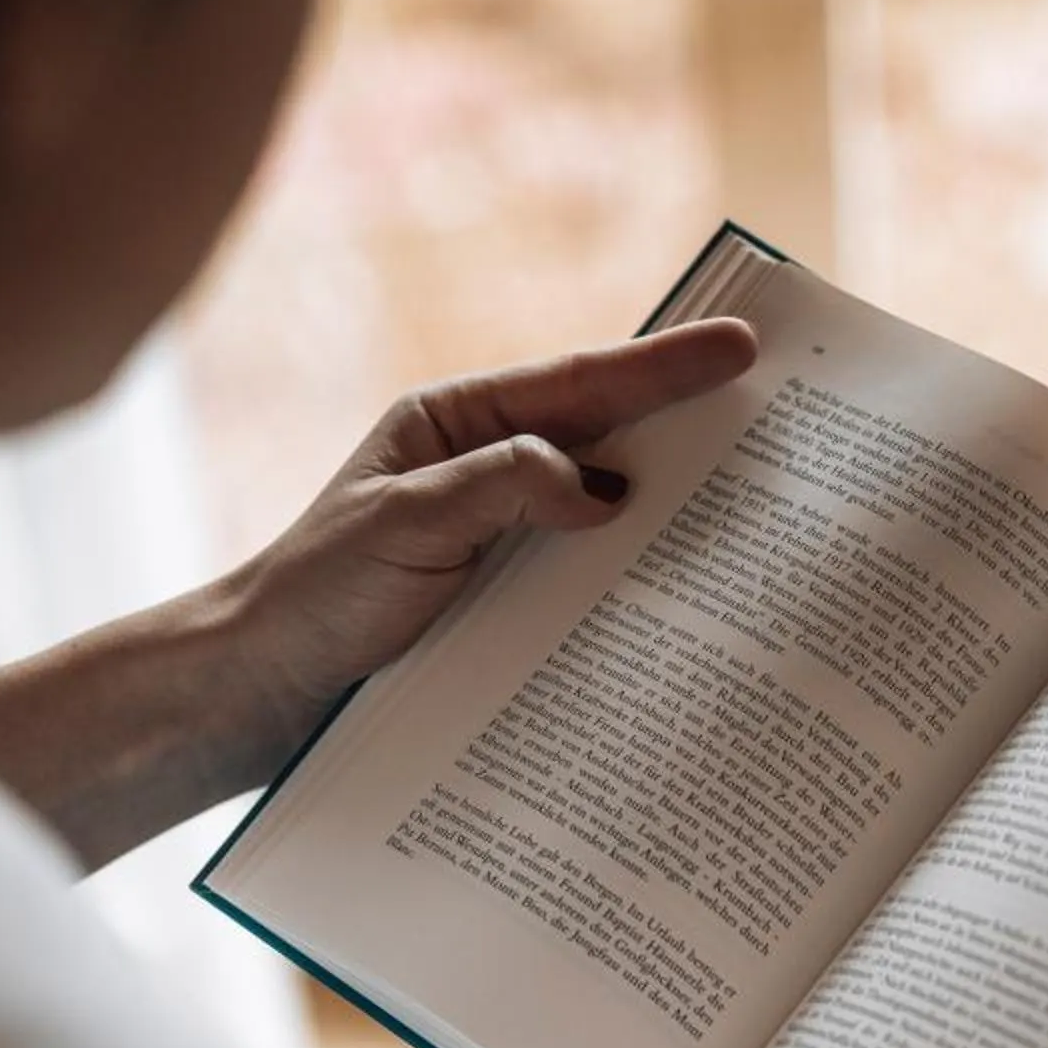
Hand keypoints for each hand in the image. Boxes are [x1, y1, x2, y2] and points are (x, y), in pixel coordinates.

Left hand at [216, 317, 758, 777]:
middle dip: (694, 434)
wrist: (259, 698)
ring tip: (764, 522)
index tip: (741, 348)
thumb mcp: (400, 527)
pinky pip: (588, 599)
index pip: (577, 385)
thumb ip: (496, 489)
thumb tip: (599, 486)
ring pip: (609, 526)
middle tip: (788, 426)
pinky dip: (638, 601)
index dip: (663, 368)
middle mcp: (490, 479)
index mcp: (457, 427)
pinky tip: (691, 615)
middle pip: (610, 445)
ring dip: (679, 528)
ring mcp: (506, 551)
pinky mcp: (510, 620)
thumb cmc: (313, 599)